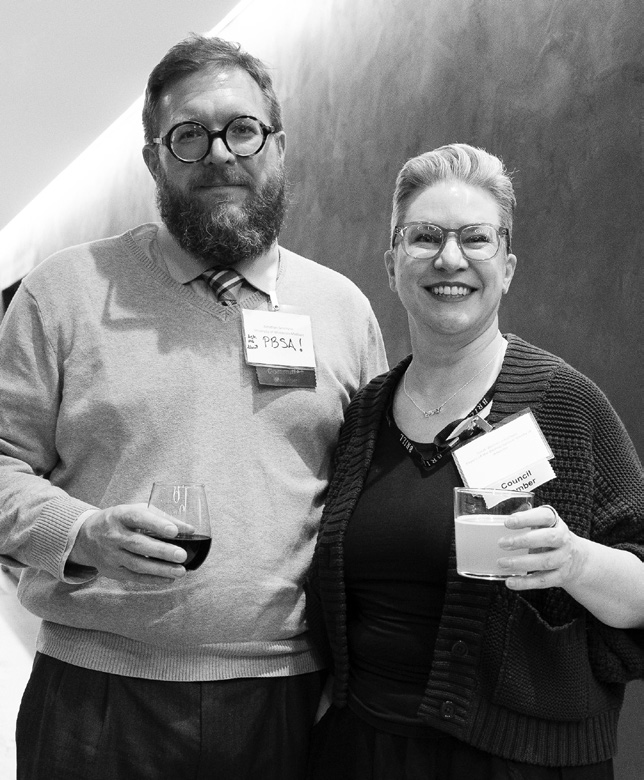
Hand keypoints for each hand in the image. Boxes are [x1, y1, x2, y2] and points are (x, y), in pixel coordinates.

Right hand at [69, 503, 194, 583]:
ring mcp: (111, 555)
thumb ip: (161, 517)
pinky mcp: (112, 571)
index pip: (138, 518)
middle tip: (182, 555)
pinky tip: (169, 579)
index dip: (157, 524)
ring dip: (160, 569)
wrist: (87, 536)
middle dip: (162, 551)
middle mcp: (113, 535)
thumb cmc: (120, 521)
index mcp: (120, 515)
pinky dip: (152, 579)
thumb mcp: (135, 511)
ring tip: (181, 571)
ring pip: (137, 564)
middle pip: (138, 544)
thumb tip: (189, 529)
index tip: (174, 531)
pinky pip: (134, 577)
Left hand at [497, 505, 587, 590]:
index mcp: (556, 523)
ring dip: (521, 563)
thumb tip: (499, 522)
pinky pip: (542, 581)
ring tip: (502, 562)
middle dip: (523, 541)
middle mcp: (563, 540)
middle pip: (548, 538)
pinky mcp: (560, 576)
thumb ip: (527, 521)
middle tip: (502, 543)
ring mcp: (563, 559)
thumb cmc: (551, 537)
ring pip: (544, 562)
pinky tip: (510, 582)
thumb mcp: (544, 525)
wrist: (578, 560)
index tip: (507, 522)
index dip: (526, 518)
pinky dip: (525, 582)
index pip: (545, 516)